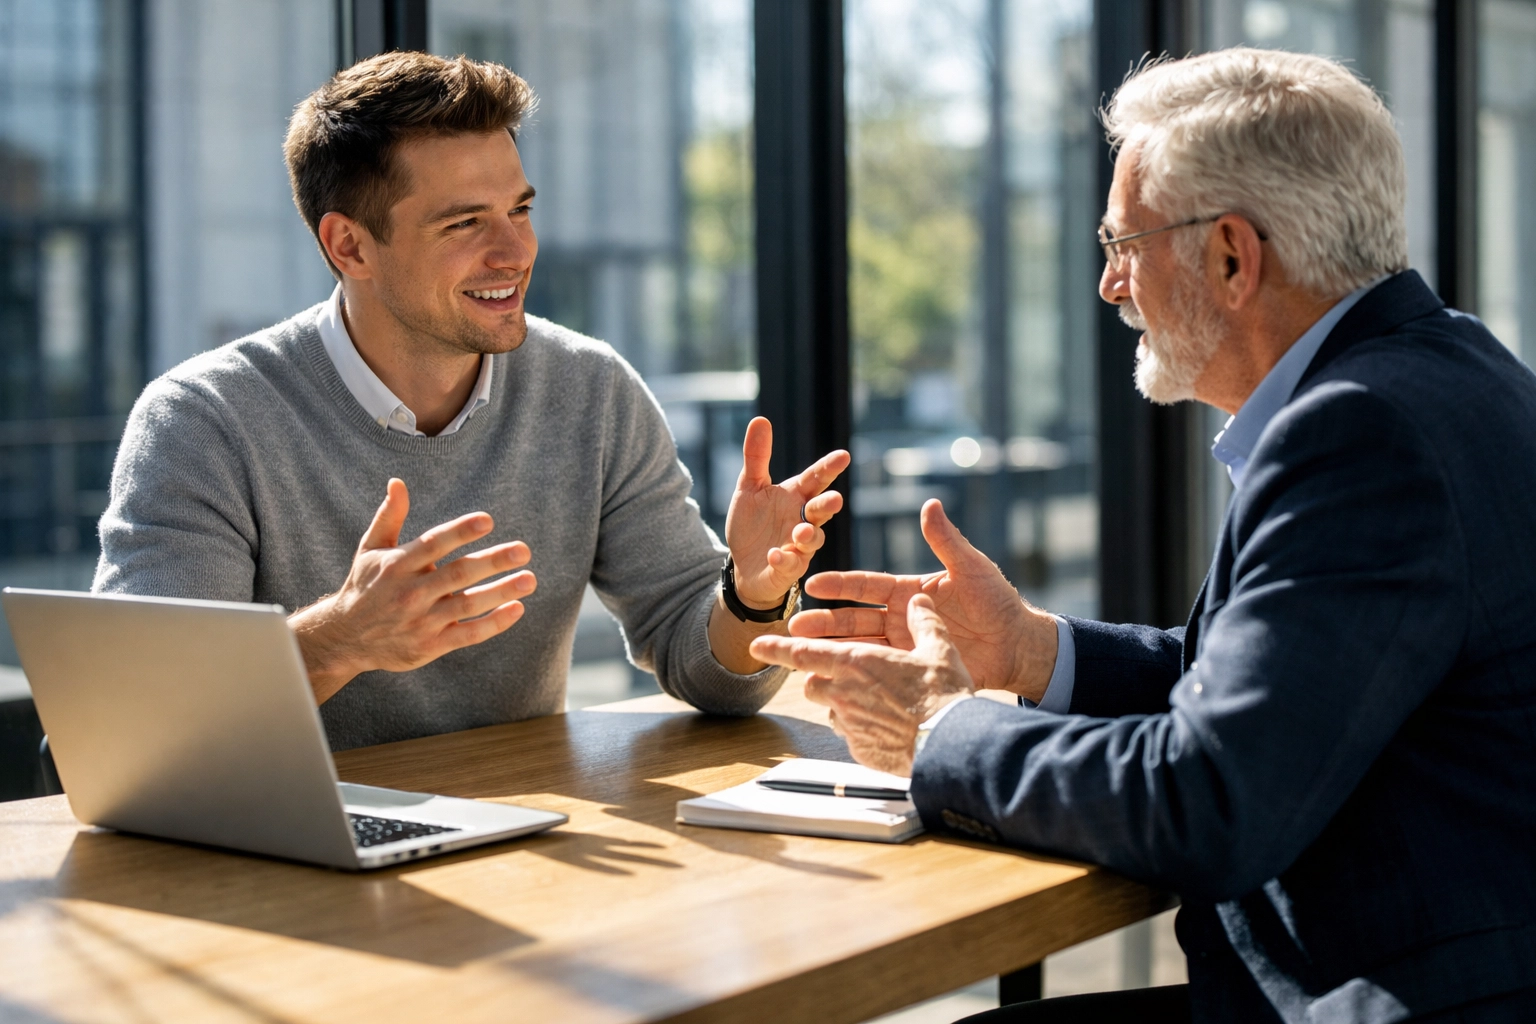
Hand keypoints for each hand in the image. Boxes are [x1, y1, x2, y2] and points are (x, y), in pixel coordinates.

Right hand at [289, 478, 536, 702]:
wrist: (346, 638)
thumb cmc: (366, 585)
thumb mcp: (370, 549)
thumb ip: (388, 516)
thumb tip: (397, 482)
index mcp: (398, 564)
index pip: (434, 544)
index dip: (460, 531)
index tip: (488, 520)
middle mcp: (411, 592)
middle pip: (458, 573)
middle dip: (493, 562)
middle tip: (524, 550)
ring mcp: (421, 620)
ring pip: (468, 604)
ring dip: (501, 591)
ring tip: (529, 579)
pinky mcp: (430, 645)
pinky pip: (468, 634)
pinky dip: (494, 623)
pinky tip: (517, 609)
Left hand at [724, 417, 850, 608]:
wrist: (743, 564)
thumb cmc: (752, 524)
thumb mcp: (749, 488)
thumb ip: (757, 457)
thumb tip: (760, 419)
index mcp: (796, 496)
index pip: (816, 478)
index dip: (829, 467)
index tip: (843, 456)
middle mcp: (802, 519)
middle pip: (821, 509)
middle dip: (828, 504)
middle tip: (835, 499)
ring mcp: (799, 545)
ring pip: (813, 539)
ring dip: (808, 535)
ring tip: (800, 531)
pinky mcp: (788, 568)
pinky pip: (790, 564)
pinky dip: (784, 559)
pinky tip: (774, 554)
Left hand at [751, 594, 974, 774]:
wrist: (950, 745)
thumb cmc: (943, 696)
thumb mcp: (938, 650)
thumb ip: (924, 623)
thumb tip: (919, 601)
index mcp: (856, 662)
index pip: (803, 653)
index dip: (777, 648)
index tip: (757, 646)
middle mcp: (844, 692)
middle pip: (811, 682)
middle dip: (817, 677)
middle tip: (840, 676)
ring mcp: (849, 723)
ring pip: (827, 708)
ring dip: (838, 702)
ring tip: (871, 702)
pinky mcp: (858, 748)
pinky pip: (847, 734)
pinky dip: (858, 727)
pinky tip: (883, 726)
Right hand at [787, 499, 1057, 700]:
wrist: (1017, 644)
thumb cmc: (997, 601)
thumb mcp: (970, 567)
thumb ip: (945, 541)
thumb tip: (929, 504)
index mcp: (908, 590)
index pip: (865, 585)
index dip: (839, 585)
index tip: (813, 583)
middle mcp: (899, 617)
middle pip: (853, 619)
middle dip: (823, 622)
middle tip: (794, 625)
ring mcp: (904, 645)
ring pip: (859, 647)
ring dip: (831, 649)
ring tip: (802, 652)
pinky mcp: (912, 670)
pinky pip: (878, 673)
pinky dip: (855, 675)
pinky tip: (832, 678)